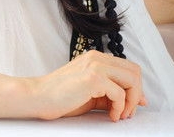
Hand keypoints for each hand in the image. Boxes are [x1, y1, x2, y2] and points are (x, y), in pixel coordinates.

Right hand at [29, 50, 146, 121]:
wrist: (37, 97)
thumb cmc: (60, 98)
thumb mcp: (90, 94)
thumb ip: (109, 93)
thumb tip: (135, 100)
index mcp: (98, 58)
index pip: (128, 67)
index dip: (137, 87)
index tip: (136, 104)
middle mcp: (99, 57)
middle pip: (135, 71)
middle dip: (137, 94)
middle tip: (129, 112)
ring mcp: (96, 65)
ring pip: (132, 79)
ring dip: (131, 101)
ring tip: (121, 115)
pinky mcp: (93, 77)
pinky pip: (119, 92)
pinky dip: (120, 107)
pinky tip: (111, 116)